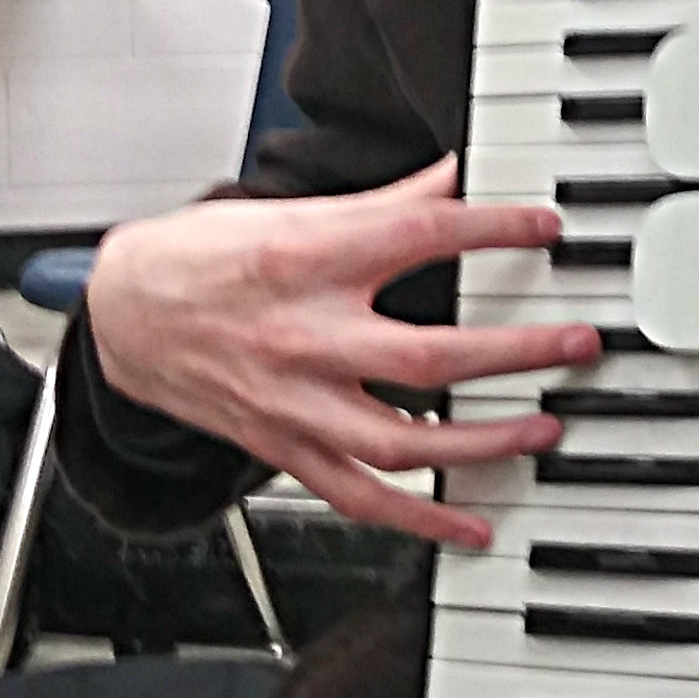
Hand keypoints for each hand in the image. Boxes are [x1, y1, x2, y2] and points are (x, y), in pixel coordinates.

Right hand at [86, 154, 597, 545]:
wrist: (123, 317)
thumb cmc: (199, 261)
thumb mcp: (288, 212)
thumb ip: (382, 204)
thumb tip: (454, 174)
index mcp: (306, 261)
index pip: (418, 239)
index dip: (491, 231)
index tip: (545, 229)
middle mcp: (302, 337)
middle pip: (427, 358)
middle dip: (514, 354)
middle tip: (576, 344)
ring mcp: (294, 403)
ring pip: (402, 441)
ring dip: (483, 444)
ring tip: (543, 429)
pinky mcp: (285, 448)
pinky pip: (360, 497)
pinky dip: (421, 519)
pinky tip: (472, 523)